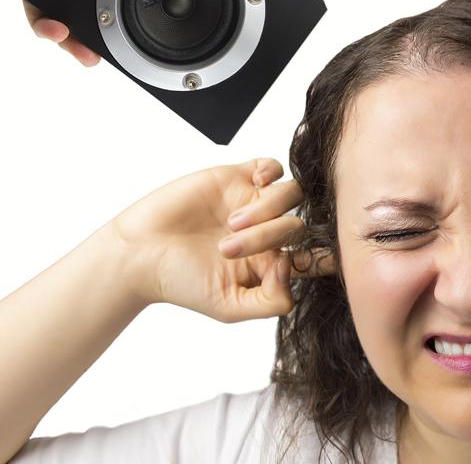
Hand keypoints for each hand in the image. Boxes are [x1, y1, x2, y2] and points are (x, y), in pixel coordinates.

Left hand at [0, 0, 242, 65]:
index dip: (147, 14)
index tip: (163, 32)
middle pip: (104, 13)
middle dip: (114, 40)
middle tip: (132, 57)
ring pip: (71, 21)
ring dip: (80, 45)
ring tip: (93, 57)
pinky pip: (35, 11)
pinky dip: (46, 27)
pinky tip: (61, 30)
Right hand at [109, 158, 334, 322]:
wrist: (140, 253)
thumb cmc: (182, 282)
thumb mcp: (230, 307)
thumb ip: (271, 301)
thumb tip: (292, 270)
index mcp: (272, 263)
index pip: (314, 256)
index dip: (326, 255)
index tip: (325, 257)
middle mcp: (269, 232)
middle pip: (298, 226)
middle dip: (269, 236)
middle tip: (228, 248)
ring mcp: (255, 203)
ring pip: (291, 195)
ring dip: (267, 209)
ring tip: (231, 224)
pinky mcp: (236, 179)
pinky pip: (272, 166)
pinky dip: (270, 172)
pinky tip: (251, 185)